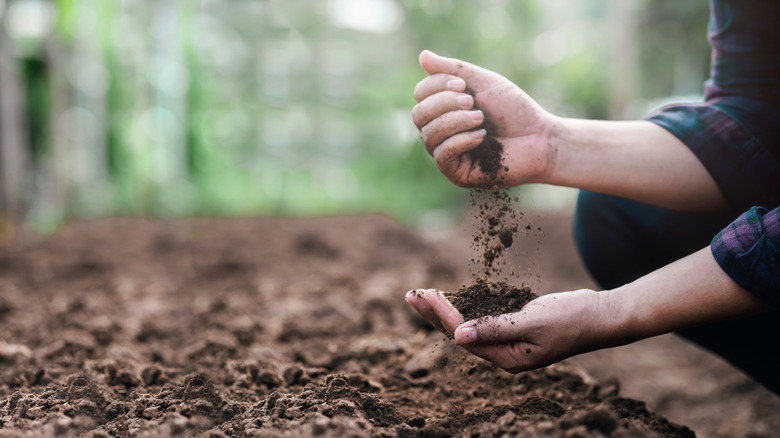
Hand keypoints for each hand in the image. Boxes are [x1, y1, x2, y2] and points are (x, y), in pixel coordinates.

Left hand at [405, 288, 611, 372]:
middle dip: (433, 314)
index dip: (441, 315)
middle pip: (459, 335)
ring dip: (445, 311)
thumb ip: (496, 328)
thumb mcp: (533, 322)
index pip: (464, 336)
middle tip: (411, 294)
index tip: (424, 295)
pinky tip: (451, 300)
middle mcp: (504, 355)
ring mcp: (508, 343)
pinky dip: (465, 308)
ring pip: (467, 327)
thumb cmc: (572, 318)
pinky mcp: (513, 329)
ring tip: (422, 296)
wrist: (601, 316)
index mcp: (507, 359)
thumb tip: (458, 336)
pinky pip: (481, 321)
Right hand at [411, 50, 555, 187]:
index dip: (436, 86)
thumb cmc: (515, 111)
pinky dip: (460, 141)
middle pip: (419, 115)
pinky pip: (442, 155)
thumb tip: (422, 56)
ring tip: (481, 119)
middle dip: (444, 104)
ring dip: (455, 121)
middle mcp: (441, 132)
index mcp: (444, 109)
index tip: (463, 85)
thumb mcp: (484, 83)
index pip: (420, 95)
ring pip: (428, 135)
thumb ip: (453, 70)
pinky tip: (481, 136)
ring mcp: (447, 154)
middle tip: (472, 102)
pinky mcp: (457, 173)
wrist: (541, 138)